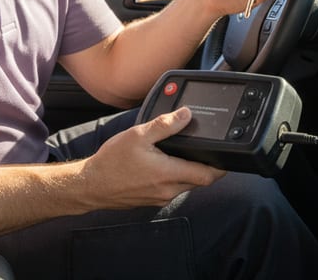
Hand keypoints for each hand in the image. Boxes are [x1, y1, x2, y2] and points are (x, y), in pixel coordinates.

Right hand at [81, 108, 225, 209]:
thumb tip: (186, 115)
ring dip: (188, 172)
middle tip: (204, 150)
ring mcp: (159, 198)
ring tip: (181, 154)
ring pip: (185, 186)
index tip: (226, 157)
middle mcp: (168, 190)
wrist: (90, 185)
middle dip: (205, 167)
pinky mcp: (151, 201)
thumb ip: (165, 125)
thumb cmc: (111, 162)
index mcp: (169, 174)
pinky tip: (162, 165)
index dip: (220, 166)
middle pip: (199, 181)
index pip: (208, 176)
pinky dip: (174, 178)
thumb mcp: (139, 135)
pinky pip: (171, 190)